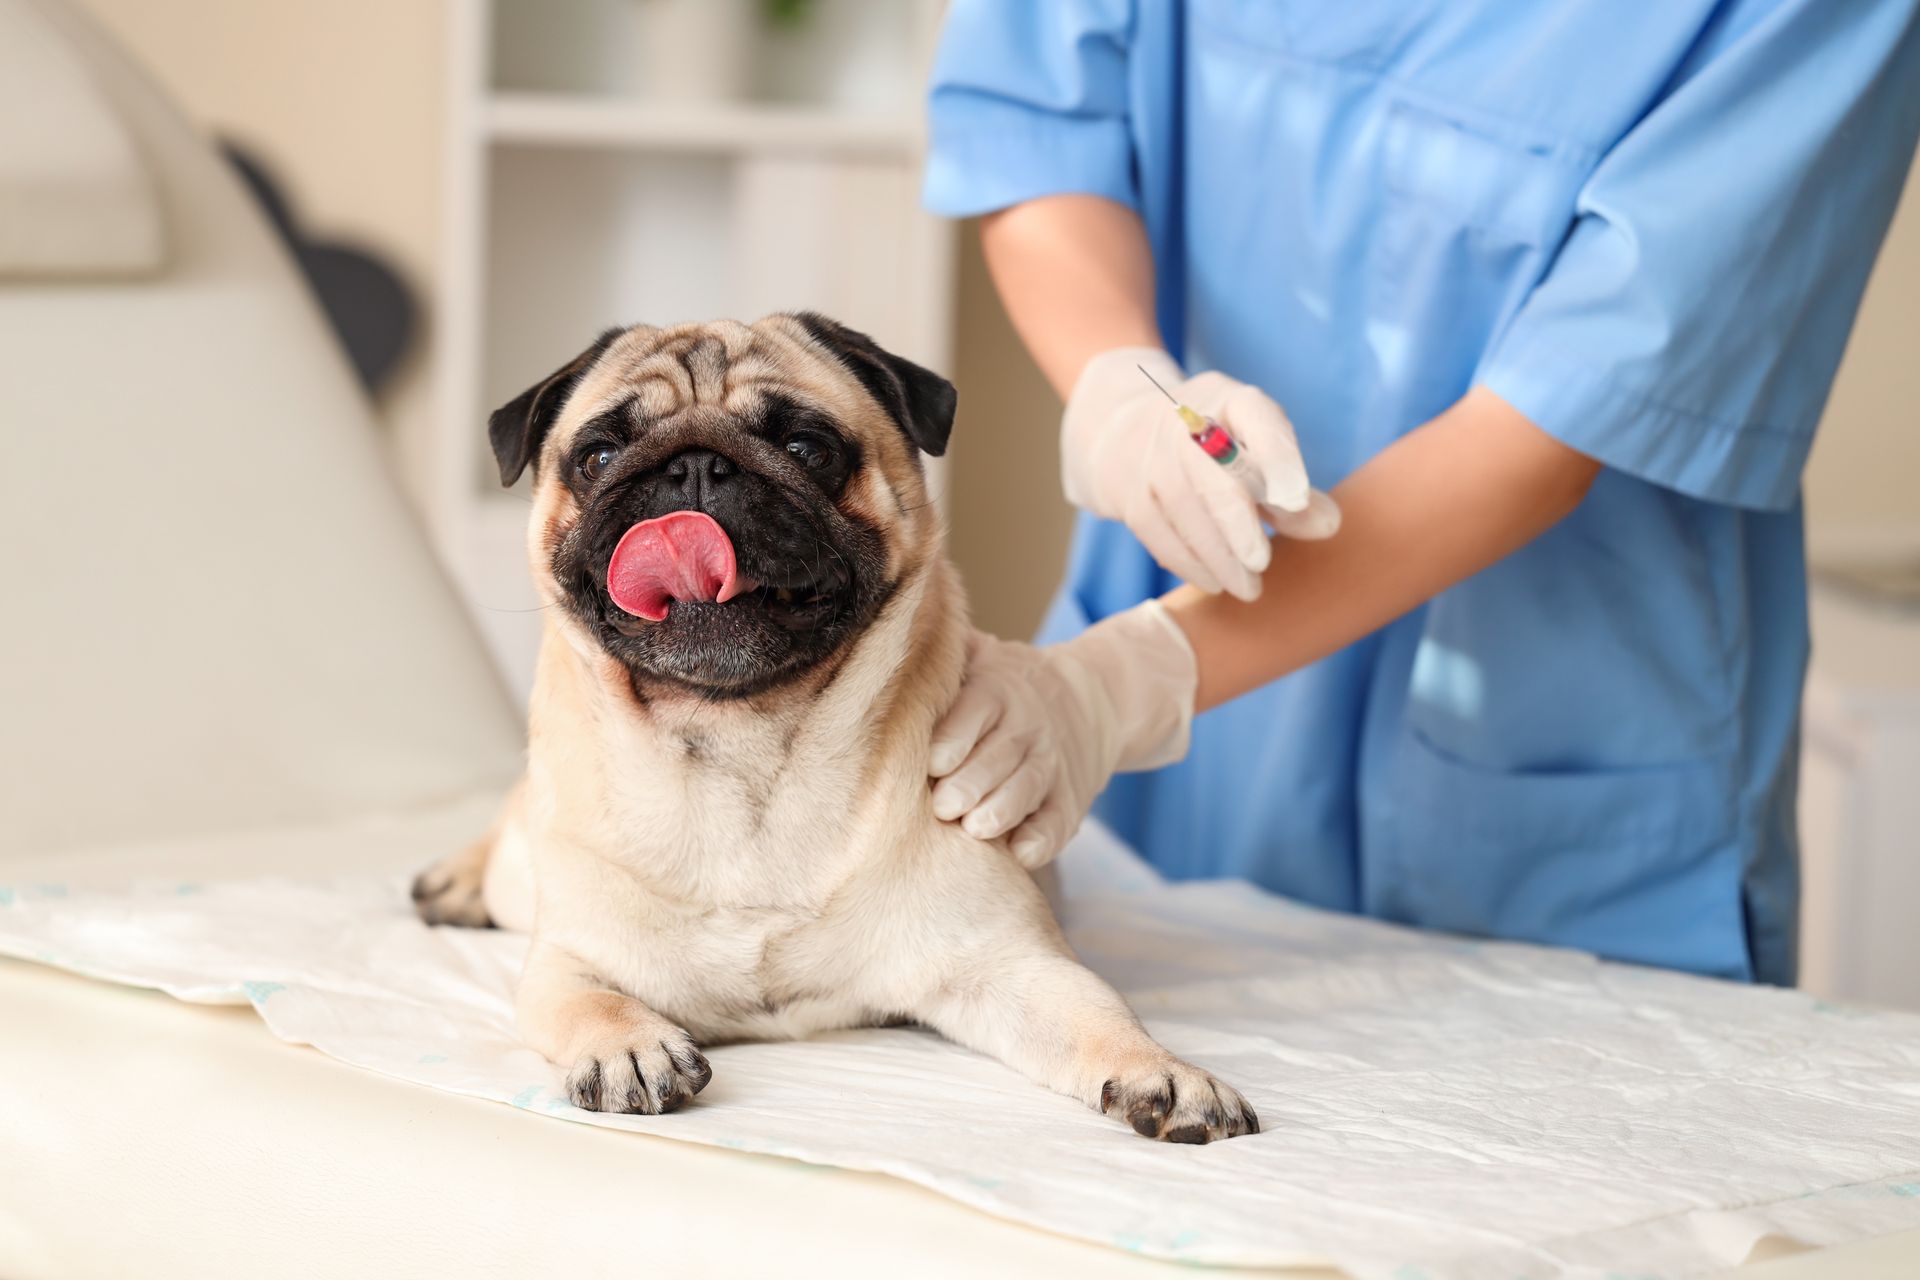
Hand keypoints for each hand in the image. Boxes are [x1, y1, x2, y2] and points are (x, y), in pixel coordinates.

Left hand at [928, 601, 1196, 867]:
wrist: (1089, 700)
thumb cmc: (1004, 684)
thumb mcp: (981, 654)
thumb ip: (944, 647)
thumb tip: (896, 620)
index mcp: (997, 691)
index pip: (977, 710)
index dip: (955, 737)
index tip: (933, 761)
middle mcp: (1025, 728)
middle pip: (1000, 756)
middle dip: (971, 783)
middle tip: (944, 805)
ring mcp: (1049, 767)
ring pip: (1027, 790)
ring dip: (1003, 810)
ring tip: (976, 828)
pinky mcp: (1068, 803)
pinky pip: (1057, 824)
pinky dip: (1042, 840)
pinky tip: (1020, 852)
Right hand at [1062, 348, 1340, 600]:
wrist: (1122, 432)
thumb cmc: (1213, 449)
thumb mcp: (1255, 451)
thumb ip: (1292, 490)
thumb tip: (1329, 525)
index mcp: (1231, 401)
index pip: (1257, 417)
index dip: (1278, 456)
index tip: (1297, 499)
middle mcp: (1187, 423)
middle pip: (1213, 472)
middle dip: (1237, 522)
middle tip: (1261, 563)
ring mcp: (1150, 457)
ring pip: (1186, 511)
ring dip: (1218, 558)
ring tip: (1249, 589)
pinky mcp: (1127, 494)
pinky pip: (1159, 534)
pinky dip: (1189, 563)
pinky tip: (1215, 582)